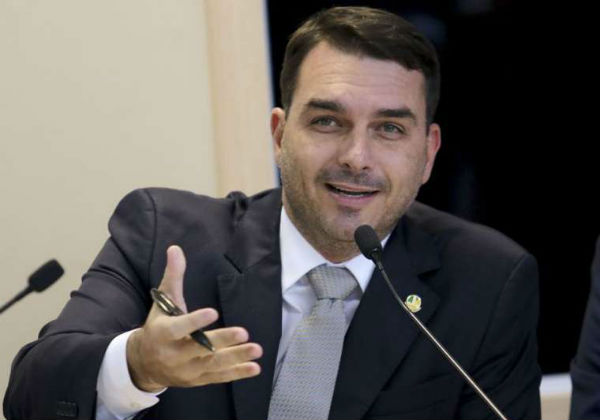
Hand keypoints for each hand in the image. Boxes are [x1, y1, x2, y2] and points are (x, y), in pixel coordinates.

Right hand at [126, 245, 261, 391]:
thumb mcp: (162, 302)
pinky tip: (254, 367)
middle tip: (243, 332)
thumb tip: (175, 248)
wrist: (143, 363)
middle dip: (222, 341)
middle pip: (200, 348)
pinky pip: (218, 377)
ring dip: (236, 358)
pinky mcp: (197, 379)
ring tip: (257, 349)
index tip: (213, 312)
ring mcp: (187, 369)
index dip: (195, 321)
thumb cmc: (158, 326)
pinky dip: (237, 373)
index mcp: (163, 333)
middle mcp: (174, 354)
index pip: (178, 328)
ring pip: (213, 364)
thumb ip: (173, 276)